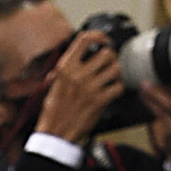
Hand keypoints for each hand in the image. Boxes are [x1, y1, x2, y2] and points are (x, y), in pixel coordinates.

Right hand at [34, 28, 123, 147]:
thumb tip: (73, 58)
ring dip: (117, 73)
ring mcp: (89, 88)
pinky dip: (118, 89)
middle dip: (111, 58)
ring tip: (111, 79)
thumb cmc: (53, 113)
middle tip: (109, 65)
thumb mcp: (53, 86)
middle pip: (106, 53)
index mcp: (64, 68)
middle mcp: (77, 75)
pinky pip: (118, 87)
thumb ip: (64, 70)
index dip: (99, 36)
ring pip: (115, 69)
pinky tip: (112, 92)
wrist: (55, 135)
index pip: (84, 40)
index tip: (104, 40)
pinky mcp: (98, 101)